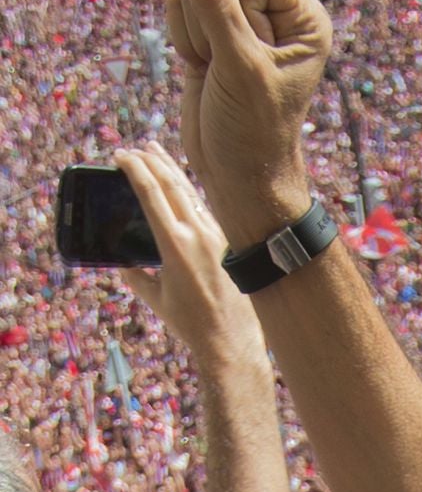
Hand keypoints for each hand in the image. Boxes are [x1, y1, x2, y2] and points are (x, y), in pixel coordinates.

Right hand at [114, 144, 262, 360]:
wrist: (232, 343)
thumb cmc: (193, 326)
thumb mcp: (158, 300)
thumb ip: (137, 277)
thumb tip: (124, 265)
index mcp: (175, 245)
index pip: (151, 192)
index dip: (134, 168)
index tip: (120, 156)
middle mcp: (198, 235)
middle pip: (172, 183)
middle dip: (151, 160)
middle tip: (135, 149)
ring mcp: (217, 237)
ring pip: (191, 192)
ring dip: (171, 169)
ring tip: (155, 152)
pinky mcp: (229, 244)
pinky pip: (206, 209)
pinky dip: (189, 192)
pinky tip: (182, 185)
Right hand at [165, 0, 330, 233]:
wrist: (234, 175)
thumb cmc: (253, 132)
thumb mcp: (241, 68)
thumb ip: (217, 6)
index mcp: (301, 18)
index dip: (235, 3)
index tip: (242, 49)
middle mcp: (275, 13)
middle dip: (210, 18)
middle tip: (225, 64)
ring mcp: (240, 20)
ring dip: (194, 31)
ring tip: (215, 69)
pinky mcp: (210, 31)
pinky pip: (178, 5)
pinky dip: (183, 38)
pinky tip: (203, 69)